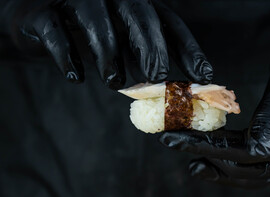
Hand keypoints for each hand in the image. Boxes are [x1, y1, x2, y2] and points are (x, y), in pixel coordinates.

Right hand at [2, 0, 211, 89]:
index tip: (204, 75)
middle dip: (152, 48)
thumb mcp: (122, 37)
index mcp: (135, 3)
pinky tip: (75, 77)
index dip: (189, 49)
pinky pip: (56, 34)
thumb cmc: (89, 28)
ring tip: (114, 83)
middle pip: (139, 15)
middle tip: (158, 78)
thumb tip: (166, 86)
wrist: (37, 12)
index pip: (169, 23)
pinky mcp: (41, 11)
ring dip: (109, 56)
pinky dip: (67, 57)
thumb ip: (142, 54)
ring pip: (97, 23)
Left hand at [159, 2, 269, 187]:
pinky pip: (266, 160)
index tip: (179, 141)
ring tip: (196, 163)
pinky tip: (221, 153)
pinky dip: (240, 159)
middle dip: (213, 163)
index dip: (210, 150)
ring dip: (225, 169)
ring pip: (259, 172)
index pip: (249, 154)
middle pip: (253, 171)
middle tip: (179, 149)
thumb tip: (253, 149)